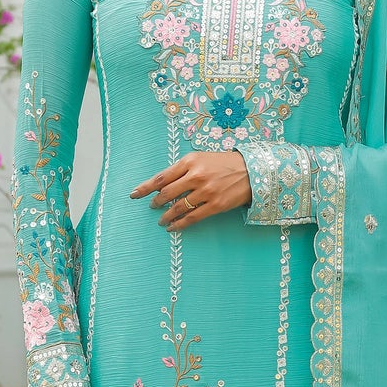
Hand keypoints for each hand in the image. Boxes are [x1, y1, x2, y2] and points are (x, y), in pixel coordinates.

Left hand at [130, 150, 251, 229]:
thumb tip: (162, 184)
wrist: (251, 171)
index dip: (145, 188)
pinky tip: (173, 227)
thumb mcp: (201, 158)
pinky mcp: (215, 205)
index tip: (134, 195)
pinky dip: (179, 224)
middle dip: (156, 202)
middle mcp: (196, 176)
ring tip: (161, 220)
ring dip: (166, 216)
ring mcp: (206, 191)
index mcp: (190, 161)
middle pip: (167, 193)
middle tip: (152, 207)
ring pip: (178, 207)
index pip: (161, 177)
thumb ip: (182, 169)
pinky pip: (192, 218)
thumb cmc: (223, 163)